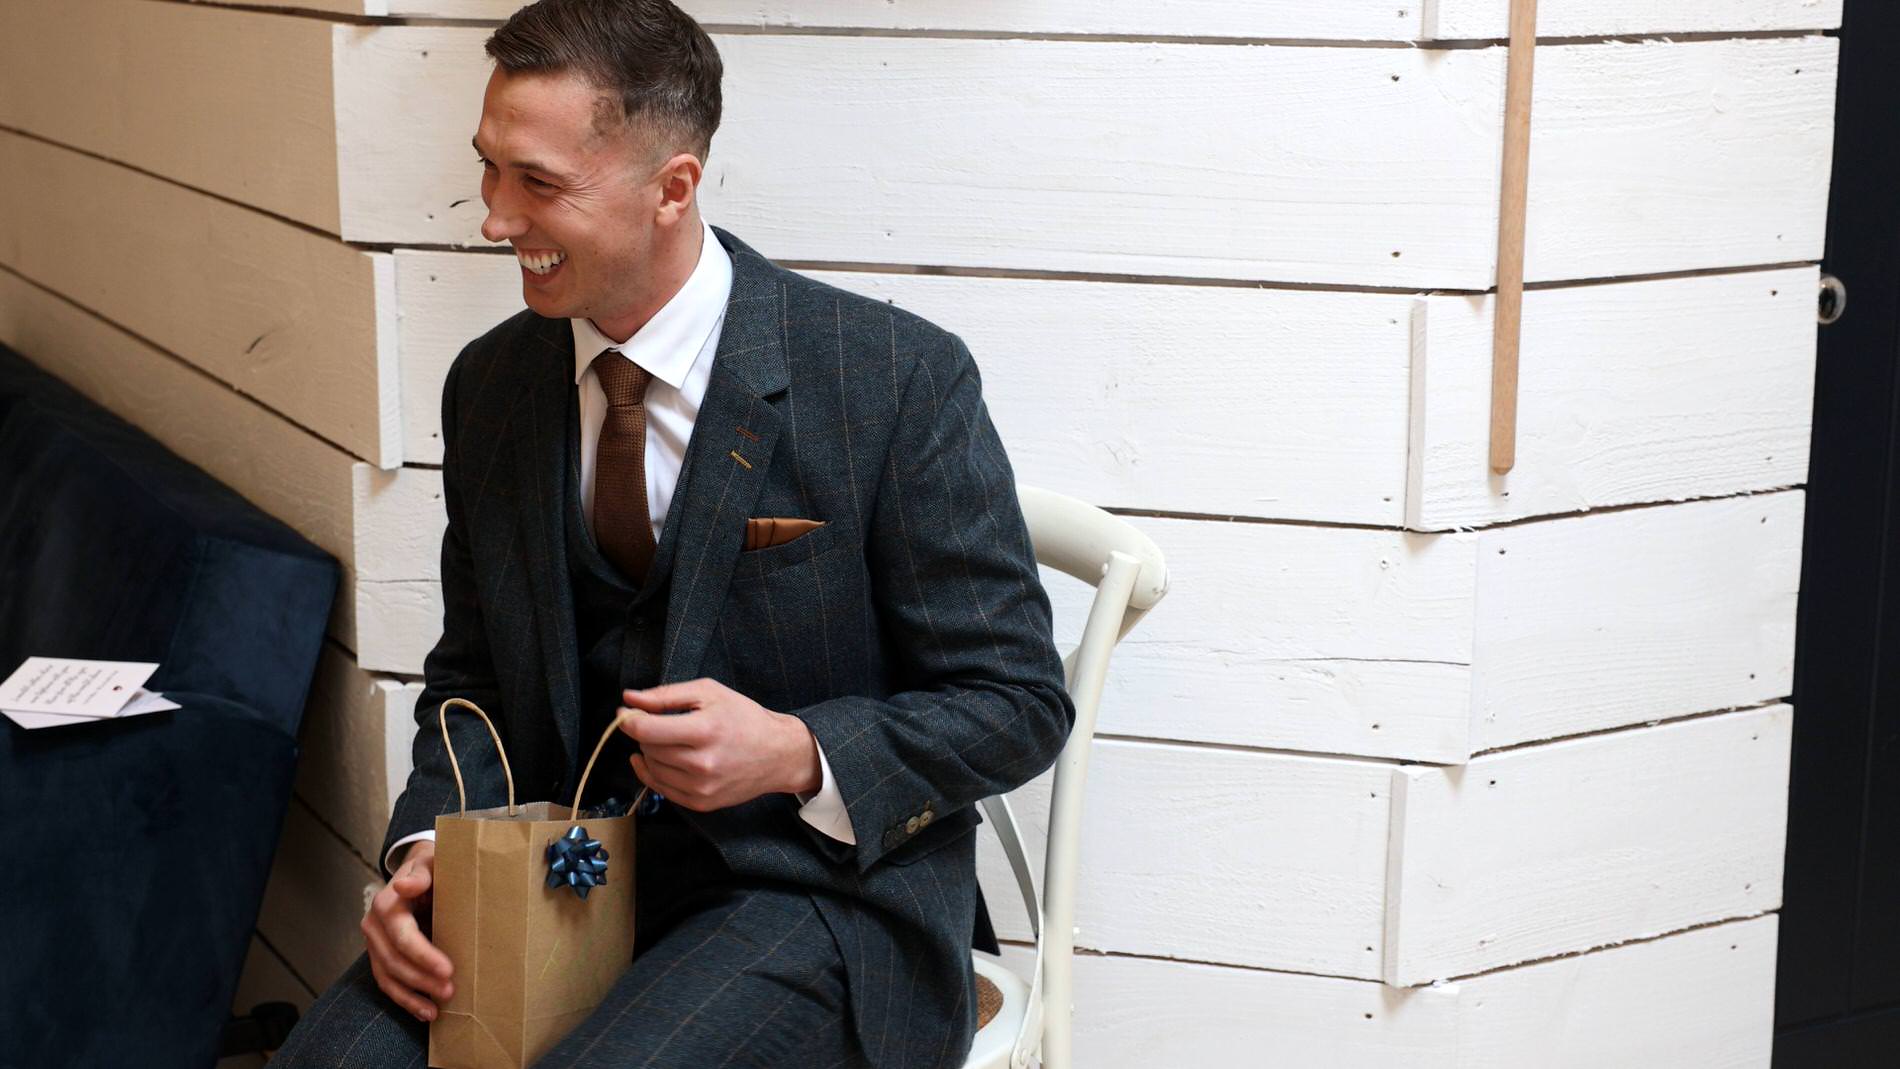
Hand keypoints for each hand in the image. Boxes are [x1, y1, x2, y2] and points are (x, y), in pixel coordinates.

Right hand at [361, 840, 453, 1021]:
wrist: (418, 872)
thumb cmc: (430, 867)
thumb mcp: (429, 863)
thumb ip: (421, 874)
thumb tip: (405, 886)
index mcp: (386, 905)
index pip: (403, 937)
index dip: (424, 956)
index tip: (448, 970)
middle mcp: (374, 926)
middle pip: (395, 961)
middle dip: (422, 980)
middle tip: (450, 991)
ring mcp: (374, 944)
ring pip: (388, 977)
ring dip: (412, 996)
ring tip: (436, 1011)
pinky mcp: (379, 956)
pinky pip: (387, 982)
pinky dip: (404, 999)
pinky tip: (424, 1012)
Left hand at [617, 679, 821, 810]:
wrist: (778, 754)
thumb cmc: (744, 718)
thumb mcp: (708, 693)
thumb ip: (665, 695)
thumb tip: (629, 699)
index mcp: (705, 731)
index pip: (646, 730)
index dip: (628, 720)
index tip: (625, 713)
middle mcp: (702, 763)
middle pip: (648, 749)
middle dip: (645, 734)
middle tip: (658, 723)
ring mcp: (701, 787)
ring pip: (652, 769)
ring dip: (650, 753)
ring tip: (667, 740)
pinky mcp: (701, 803)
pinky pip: (662, 789)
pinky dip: (654, 773)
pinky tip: (660, 760)